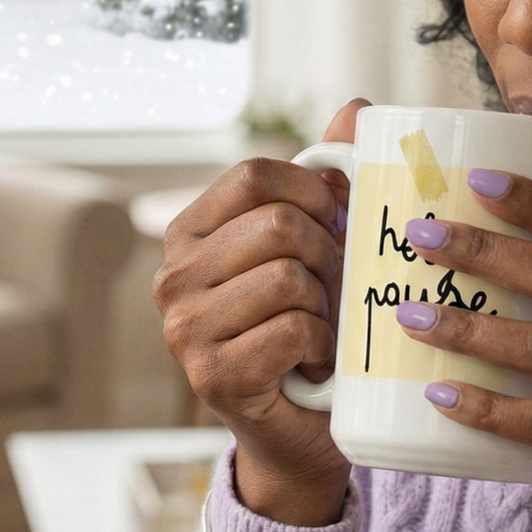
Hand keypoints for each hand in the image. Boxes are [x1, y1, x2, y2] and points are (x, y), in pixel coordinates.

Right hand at [153, 98, 368, 525]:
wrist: (299, 426)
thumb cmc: (307, 320)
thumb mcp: (315, 242)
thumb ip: (328, 174)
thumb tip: (357, 105)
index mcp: (192, 230)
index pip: (255, 173)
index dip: (313, 191)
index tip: (336, 221)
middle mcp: (174, 274)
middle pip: (279, 224)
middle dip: (329, 253)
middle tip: (333, 285)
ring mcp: (184, 327)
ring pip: (289, 275)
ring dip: (327, 303)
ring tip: (323, 324)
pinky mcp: (211, 375)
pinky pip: (294, 328)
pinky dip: (325, 344)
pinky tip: (317, 361)